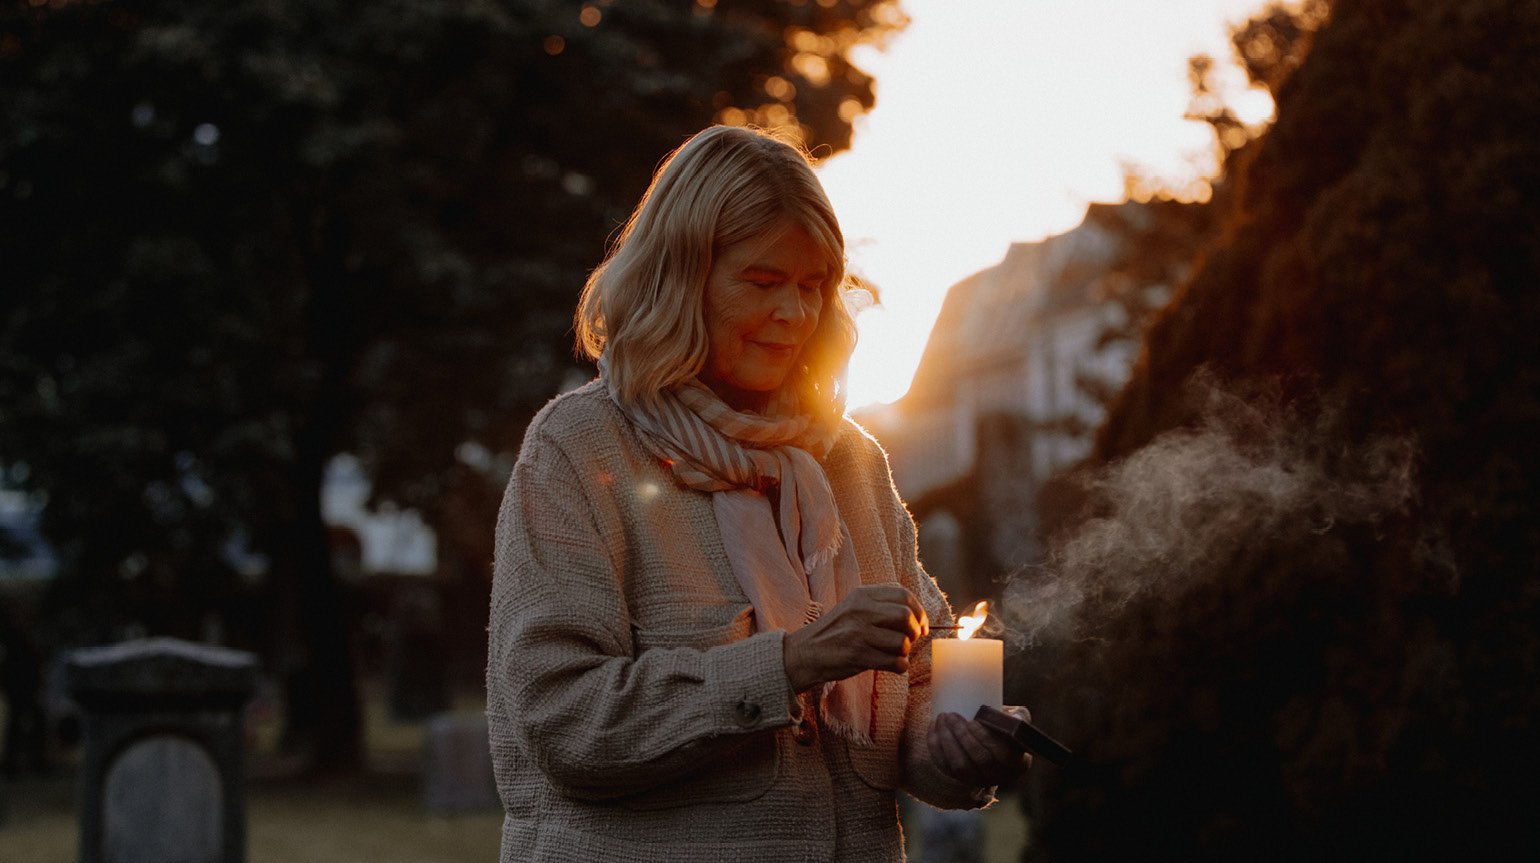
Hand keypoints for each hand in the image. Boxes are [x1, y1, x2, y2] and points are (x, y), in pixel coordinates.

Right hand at [782, 585, 928, 691]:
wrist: (803, 654)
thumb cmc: (833, 633)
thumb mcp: (853, 609)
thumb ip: (880, 607)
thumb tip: (919, 619)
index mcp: (862, 595)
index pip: (903, 595)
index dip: (919, 611)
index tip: (921, 625)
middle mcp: (860, 610)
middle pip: (906, 616)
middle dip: (915, 632)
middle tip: (909, 641)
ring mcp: (858, 633)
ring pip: (902, 642)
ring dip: (904, 652)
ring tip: (893, 654)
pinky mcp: (857, 655)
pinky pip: (894, 662)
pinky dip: (899, 667)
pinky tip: (890, 666)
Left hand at [928, 707, 1032, 788]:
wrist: (991, 746)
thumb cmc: (1005, 729)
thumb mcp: (1017, 722)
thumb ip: (1019, 718)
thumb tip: (1015, 719)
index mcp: (1017, 763)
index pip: (1002, 754)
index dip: (985, 739)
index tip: (972, 721)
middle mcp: (998, 776)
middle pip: (979, 760)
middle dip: (962, 736)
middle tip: (951, 715)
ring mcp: (978, 781)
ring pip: (959, 766)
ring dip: (947, 741)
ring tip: (941, 718)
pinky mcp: (960, 779)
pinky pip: (945, 767)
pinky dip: (936, 747)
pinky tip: (933, 727)